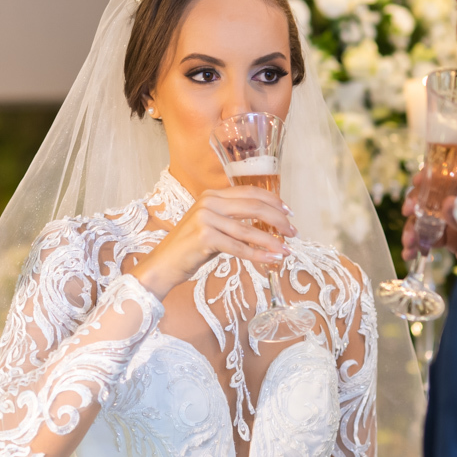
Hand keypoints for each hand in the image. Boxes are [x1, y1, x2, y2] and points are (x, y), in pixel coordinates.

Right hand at [131, 185, 296, 300]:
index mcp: (211, 195)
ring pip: (248, 230)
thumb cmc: (190, 248)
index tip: (289, 213)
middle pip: (254, 207)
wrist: (164, 264)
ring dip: (272, 241)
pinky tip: (272, 259)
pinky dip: (258, 255)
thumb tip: (267, 225)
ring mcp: (205, 218)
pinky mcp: (204, 237)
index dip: (273, 201)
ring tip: (287, 250)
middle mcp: (208, 202)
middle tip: (293, 232)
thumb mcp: (212, 226)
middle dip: (278, 220)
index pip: (250, 192)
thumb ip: (234, 221)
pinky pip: (239, 247)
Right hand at [401, 166, 456, 264]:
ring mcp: (455, 220)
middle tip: (409, 211)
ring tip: (409, 242)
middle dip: (416, 201)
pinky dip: (416, 245)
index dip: (432, 174)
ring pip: (426, 217)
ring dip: (412, 227)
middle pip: (433, 193)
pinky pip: (428, 238)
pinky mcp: (450, 239)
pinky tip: (409, 253)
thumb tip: (446, 202)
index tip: (418, 180)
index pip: (452, 173)